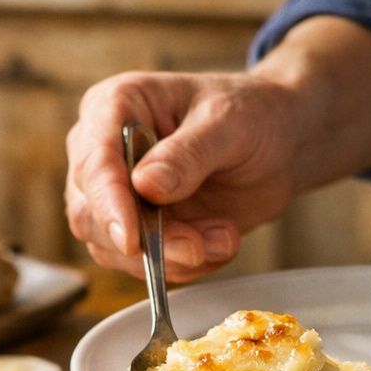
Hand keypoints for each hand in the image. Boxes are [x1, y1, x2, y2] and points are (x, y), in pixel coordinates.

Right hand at [64, 70, 304, 281]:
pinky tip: (219, 240)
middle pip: (91, 213)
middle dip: (146, 239)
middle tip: (198, 245)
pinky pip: (143, 265)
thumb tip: (145, 185)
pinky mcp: (137, 228)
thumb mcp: (230, 124)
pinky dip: (184, 265)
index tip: (132, 239)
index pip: (94, 162)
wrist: (280, 146)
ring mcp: (116, 195)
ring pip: (113, 248)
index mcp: (115, 106)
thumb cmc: (253, 115)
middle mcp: (104, 151)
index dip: (108, 204)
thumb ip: (189, 154)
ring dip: (172, 255)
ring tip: (223, 236)